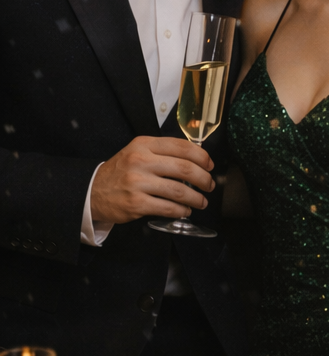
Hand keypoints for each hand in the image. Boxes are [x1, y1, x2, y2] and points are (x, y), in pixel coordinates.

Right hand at [89, 137, 214, 227]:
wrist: (92, 191)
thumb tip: (196, 159)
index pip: (182, 147)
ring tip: (201, 202)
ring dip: (196, 198)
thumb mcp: (138, 152)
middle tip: (209, 186)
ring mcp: (137, 183)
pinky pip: (168, 208)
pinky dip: (182, 210)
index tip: (209, 165)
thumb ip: (163, 152)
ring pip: (179, 191)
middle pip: (185, 169)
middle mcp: (141, 161)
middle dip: (204, 179)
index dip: (202, 157)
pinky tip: (185, 210)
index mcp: (144, 145)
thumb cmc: (121, 172)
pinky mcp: (136, 203)